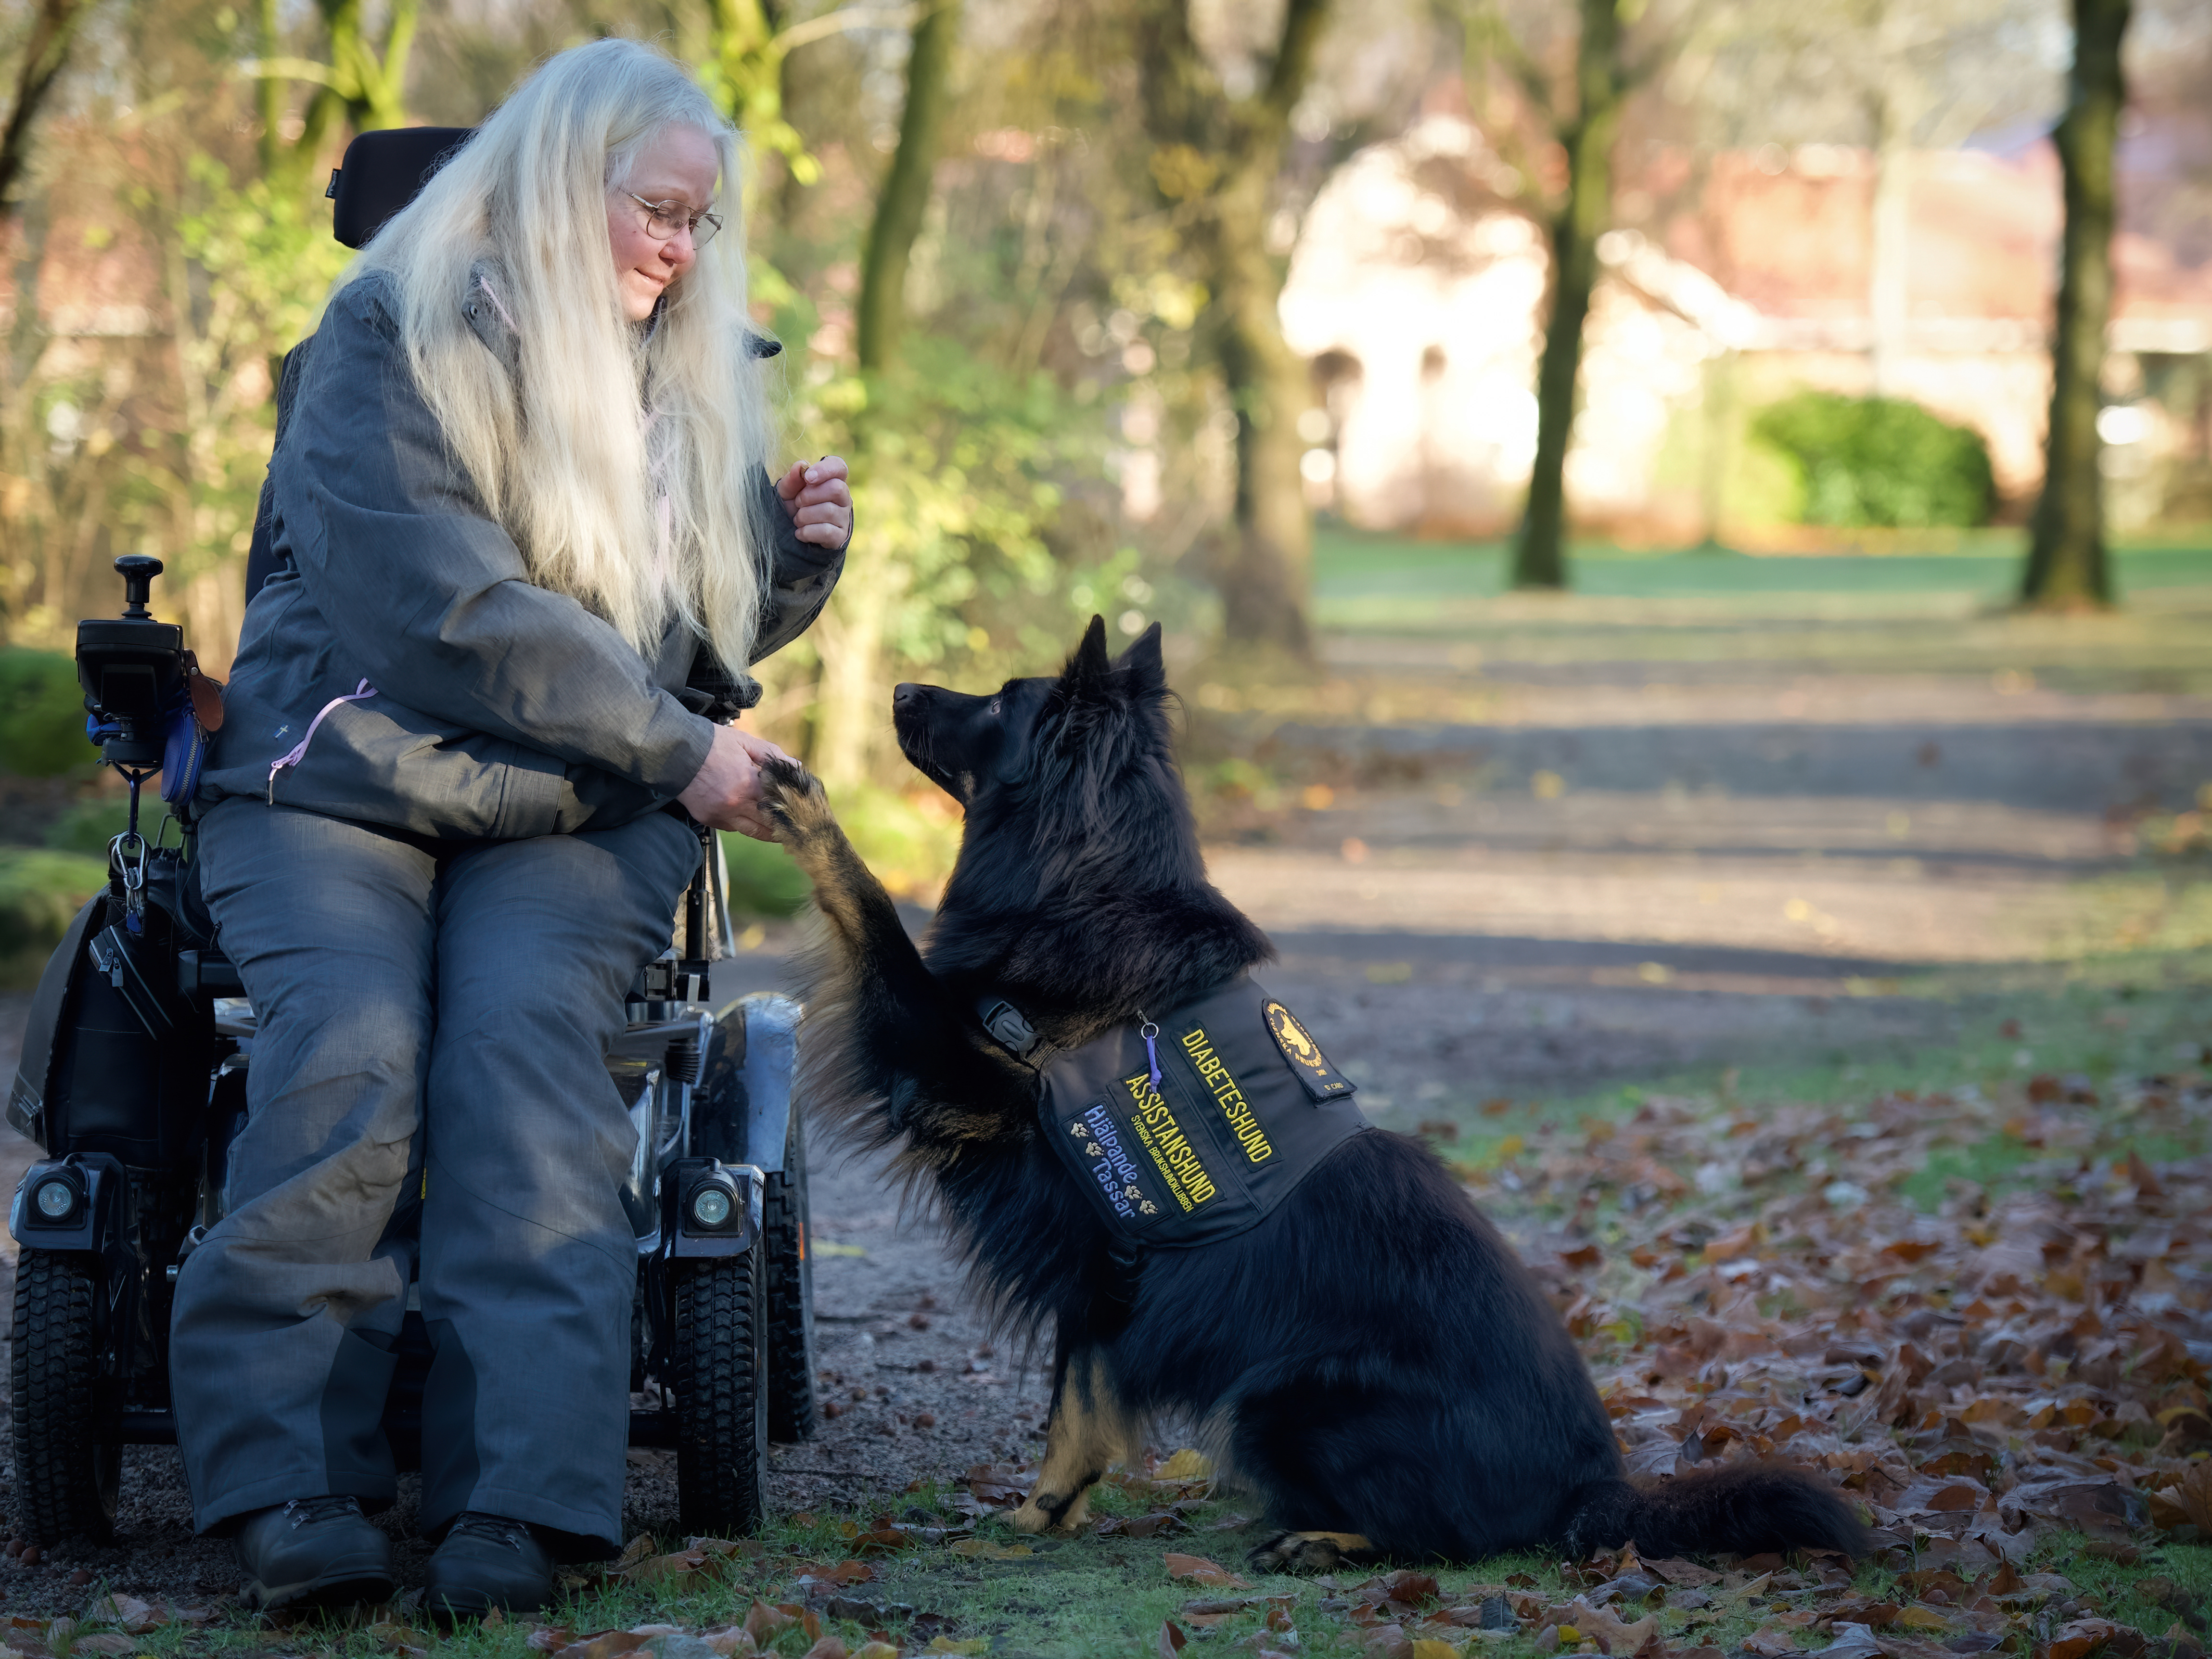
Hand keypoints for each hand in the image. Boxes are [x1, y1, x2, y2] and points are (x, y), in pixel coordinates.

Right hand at [678, 723, 793, 839]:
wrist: (674, 750)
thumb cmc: (710, 743)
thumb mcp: (744, 742)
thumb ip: (772, 755)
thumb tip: (795, 765)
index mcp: (748, 784)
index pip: (779, 803)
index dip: (792, 806)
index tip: (802, 810)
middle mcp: (735, 804)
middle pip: (768, 824)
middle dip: (784, 825)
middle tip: (796, 825)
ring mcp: (720, 814)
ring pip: (751, 831)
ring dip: (767, 831)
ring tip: (779, 829)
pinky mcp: (708, 818)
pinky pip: (732, 827)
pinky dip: (743, 824)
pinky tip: (750, 816)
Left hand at [775, 455, 852, 549]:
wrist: (791, 537)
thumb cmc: (793, 508)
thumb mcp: (787, 492)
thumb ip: (792, 479)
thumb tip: (800, 466)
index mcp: (832, 480)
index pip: (839, 467)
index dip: (825, 469)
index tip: (807, 478)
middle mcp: (843, 498)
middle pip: (836, 488)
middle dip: (809, 496)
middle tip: (798, 503)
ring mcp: (844, 517)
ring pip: (828, 511)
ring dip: (804, 516)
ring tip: (797, 519)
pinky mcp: (840, 536)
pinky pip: (826, 531)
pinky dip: (807, 532)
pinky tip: (800, 533)